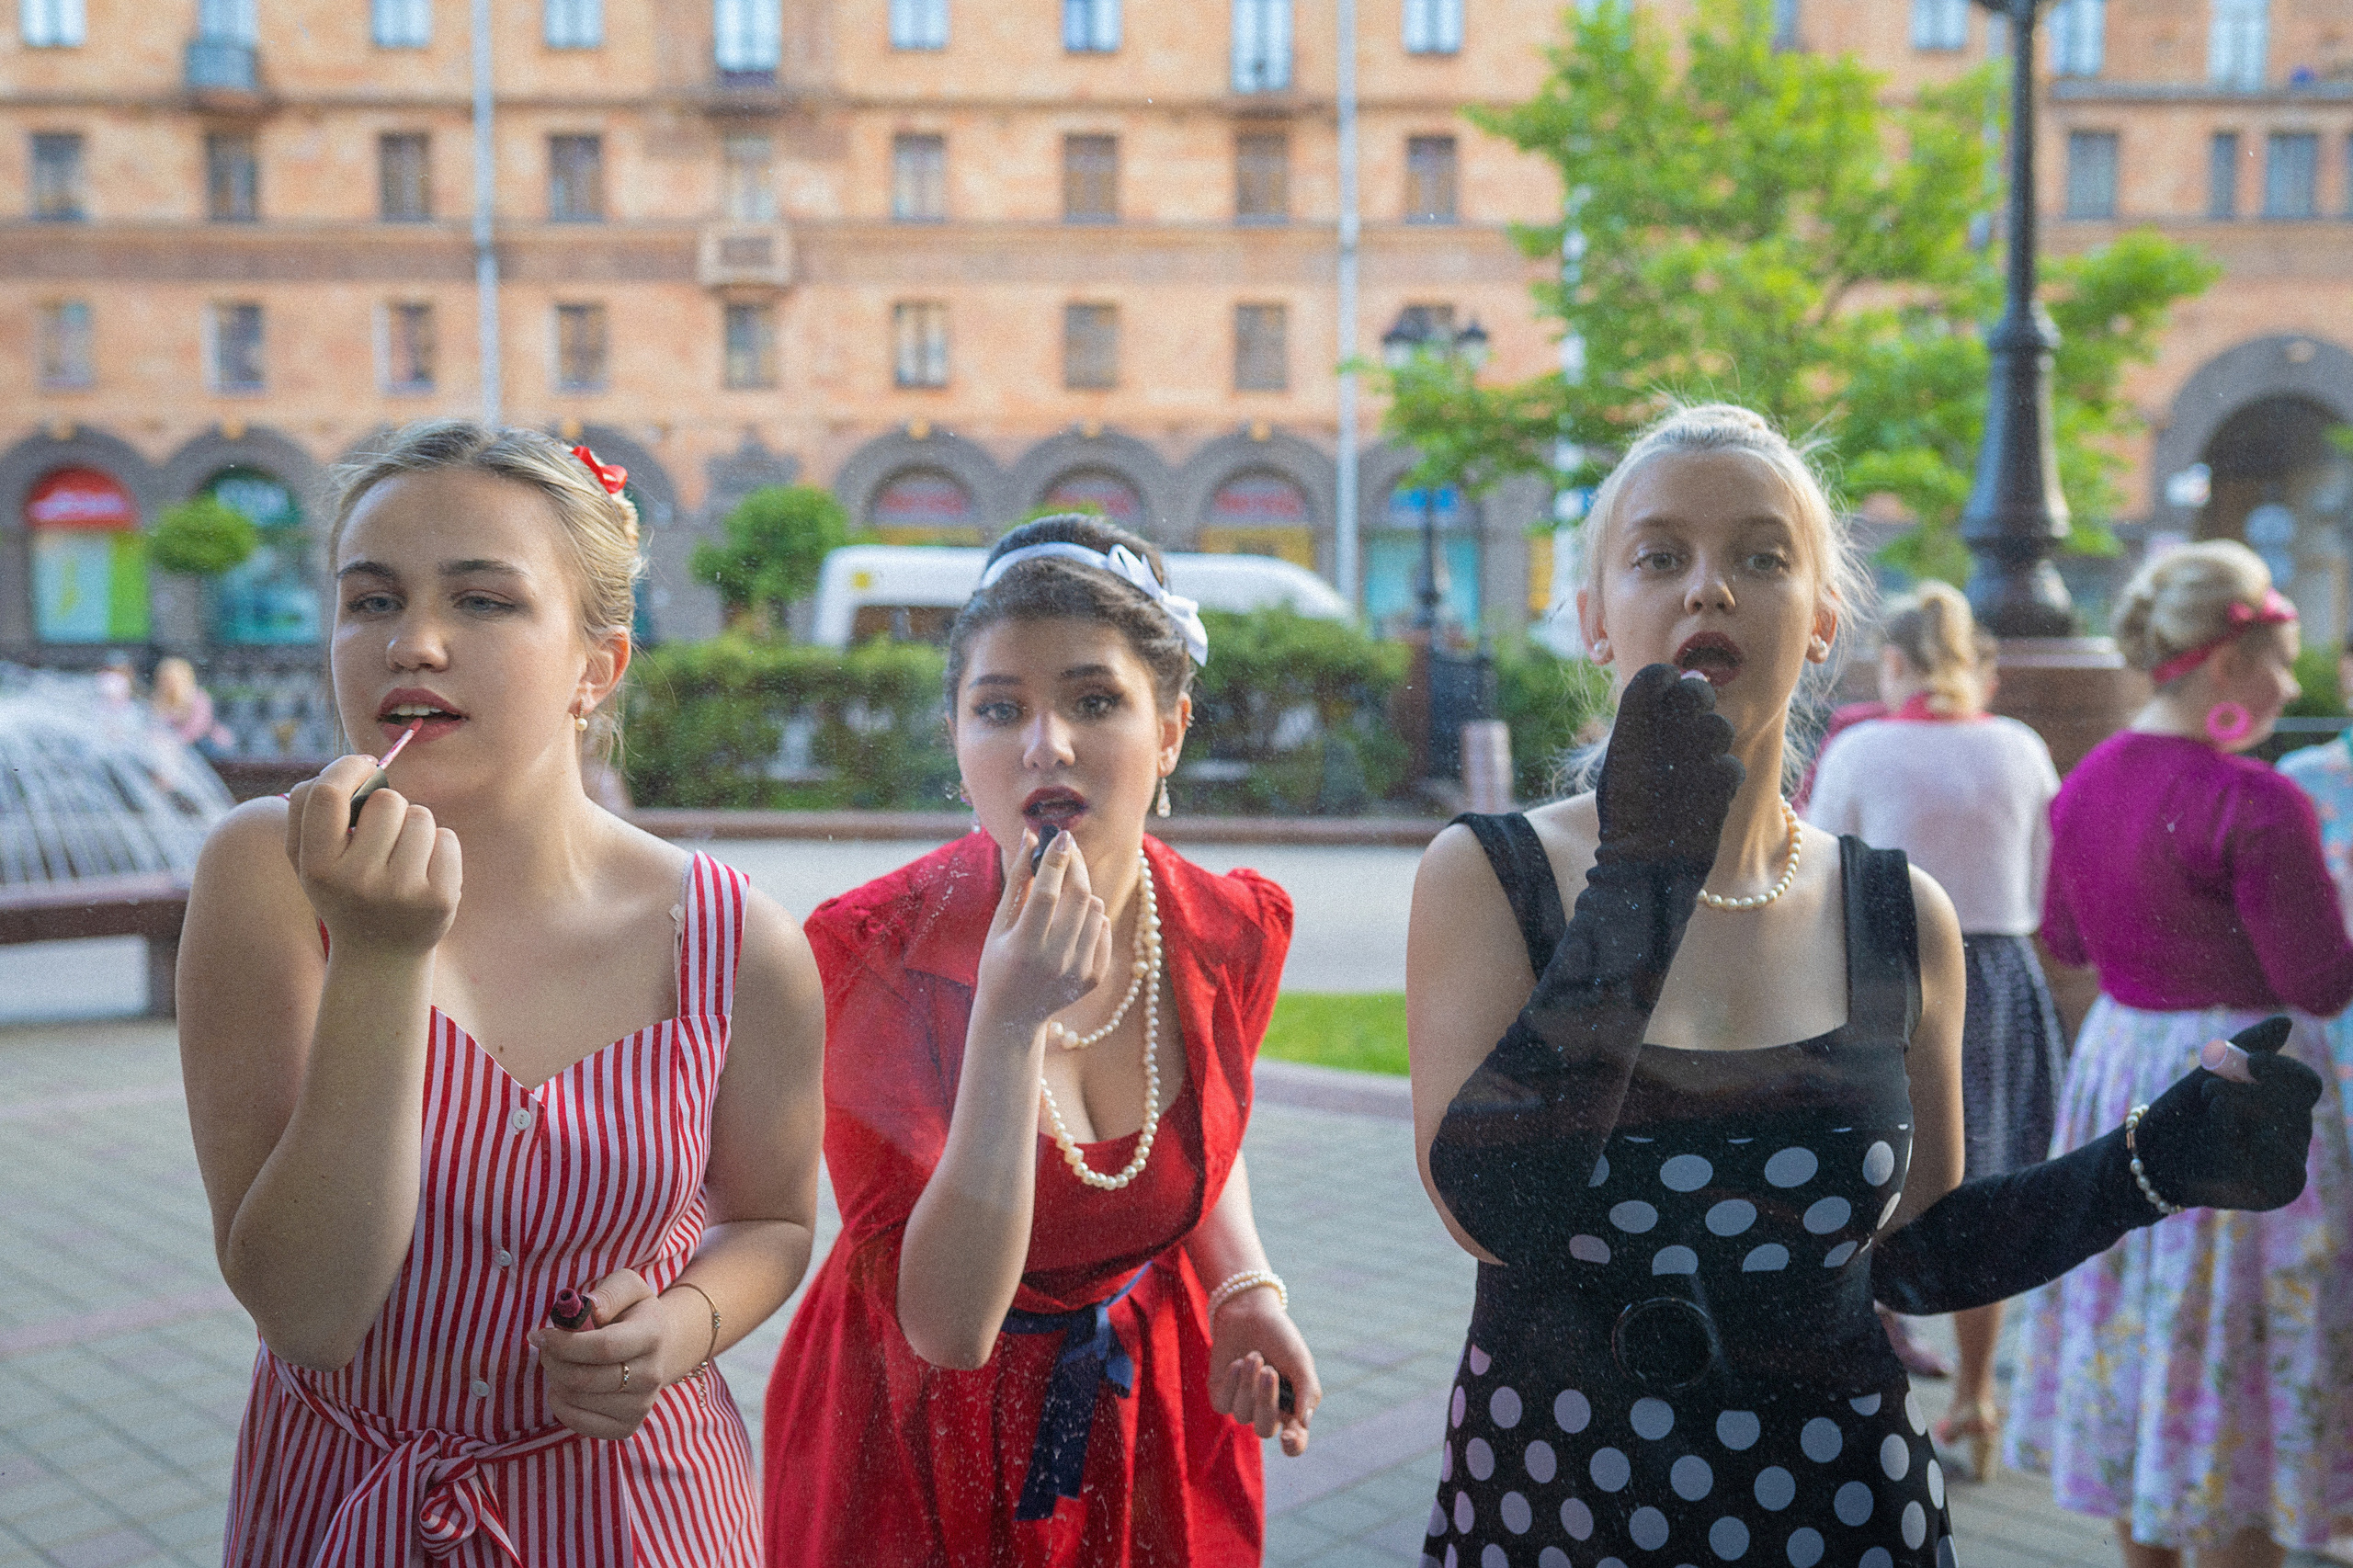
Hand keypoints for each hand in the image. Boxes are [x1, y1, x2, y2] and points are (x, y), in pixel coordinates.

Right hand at [284, 753, 459, 954]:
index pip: (326, 795)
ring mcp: (400, 892)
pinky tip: (424, 874)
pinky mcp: (439, 900)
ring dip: (415, 828)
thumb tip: (351, 767)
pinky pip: (447, 838)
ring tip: (402, 860)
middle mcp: (356, 881)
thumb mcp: (309, 859)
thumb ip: (309, 810)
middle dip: (388, 807)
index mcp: (316, 866)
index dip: (347, 768)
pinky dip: (439, 847)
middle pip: (386, 800)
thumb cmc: (343, 890)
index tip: (364, 765)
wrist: (380, 956)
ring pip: (420, 816)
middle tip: (382, 838)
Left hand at [530, 1268, 690, 1440]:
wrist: (659, 1349)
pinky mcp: (627, 1427)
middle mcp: (652, 1375)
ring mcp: (641, 1405)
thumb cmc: (633, 1314)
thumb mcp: (627, 1287)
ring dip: (556, 1380)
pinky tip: (565, 1388)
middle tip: (545, 1348)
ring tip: (561, 1364)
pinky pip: (579, 1423)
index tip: (540, 1335)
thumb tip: (590, 1309)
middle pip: (585, 1378)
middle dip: (553, 1362)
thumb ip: (610, 1292)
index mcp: (652, 1335)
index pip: (603, 1347)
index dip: (565, 1343)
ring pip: (578, 1400)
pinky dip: (561, 1406)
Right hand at [975, 829, 1114, 1035]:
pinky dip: (1092, 918)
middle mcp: (1055, 962)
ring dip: (1083, 893)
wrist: (1012, 1015)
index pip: (1046, 894)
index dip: (1055, 861)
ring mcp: (1078, 972)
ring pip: (1096, 909)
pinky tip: (1073, 925)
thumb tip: (1030, 838)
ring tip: (1064, 897)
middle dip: (1076, 866)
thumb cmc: (999, 962)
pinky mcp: (1094, 978)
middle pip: (1078, 897)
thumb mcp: (999, 925)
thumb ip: (1017, 881)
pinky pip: (1105, 929)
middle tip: (1069, 849)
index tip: (1061, 836)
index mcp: (1024, 947)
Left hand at [1207, 1288, 1319, 1456]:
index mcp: (1291, 1408)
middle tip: (1270, 1370)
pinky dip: (1232, 1382)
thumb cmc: (1280, 1338)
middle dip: (1266, 1401)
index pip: (1294, 1442)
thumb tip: (1304, 1424)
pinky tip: (1238, 1362)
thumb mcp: (1301, 1362)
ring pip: (1242, 1415)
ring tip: (1254, 1355)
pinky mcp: (1220, 1394)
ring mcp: (1242, 1404)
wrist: (1250, 1311)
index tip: (1289, 1438)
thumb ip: (1308, 1393)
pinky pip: (1224, 1404)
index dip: (1293, 1446)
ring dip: (1249, 1384)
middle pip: (1264, 1429)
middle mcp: (1266, 1410)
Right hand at [1595, 664, 1743, 870]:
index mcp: (1628, 728)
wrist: (1642, 869)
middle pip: (1696, 689)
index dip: (1667, 679)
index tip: (1668, 693)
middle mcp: (1661, 734)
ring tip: (1694, 772)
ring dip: (1712, 747)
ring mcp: (1693, 756)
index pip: (1657, 675)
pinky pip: (1733, 764)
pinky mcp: (1720, 782)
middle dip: (1698, 702)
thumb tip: (1688, 681)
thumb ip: (1645, 726)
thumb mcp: (1620, 765)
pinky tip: (1705, 797)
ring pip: (1720, 727)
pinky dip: (1723, 780)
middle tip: (1691, 725)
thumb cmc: (1627, 816)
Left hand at [2134, 1015, 2321, 1211]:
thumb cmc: (2183, 1113)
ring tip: (2210, 1119)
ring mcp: (2290, 1161)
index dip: (2283, 1070)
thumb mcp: (2209, 1075)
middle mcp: (2294, 1131)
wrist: (2154, 1156)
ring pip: (2289, 1134)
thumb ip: (2247, 1047)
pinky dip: (2260, 1152)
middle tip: (2211, 1091)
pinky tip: (2236, 1145)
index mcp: (2282, 1101)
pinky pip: (2288, 1168)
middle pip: (2297, 1105)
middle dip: (2252, 1092)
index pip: (2305, 1082)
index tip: (2251, 1062)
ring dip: (2244, 1119)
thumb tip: (2287, 1022)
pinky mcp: (2281, 1189)